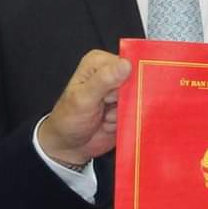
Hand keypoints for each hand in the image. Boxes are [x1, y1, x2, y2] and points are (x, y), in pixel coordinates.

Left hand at [34, 49, 133, 167]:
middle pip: (137, 82)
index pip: (127, 64)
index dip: (126, 81)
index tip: (112, 96)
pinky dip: (125, 123)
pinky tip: (109, 124)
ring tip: (104, 117)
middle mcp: (112, 74)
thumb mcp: (83, 98)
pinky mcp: (127, 109)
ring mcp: (120, 93)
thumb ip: (104, 80)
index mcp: (99, 63)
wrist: (68, 146)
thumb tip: (126, 64)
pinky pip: (138, 114)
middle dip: (126, 100)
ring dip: (124, 114)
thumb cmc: (68, 119)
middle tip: (105, 108)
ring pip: (139, 100)